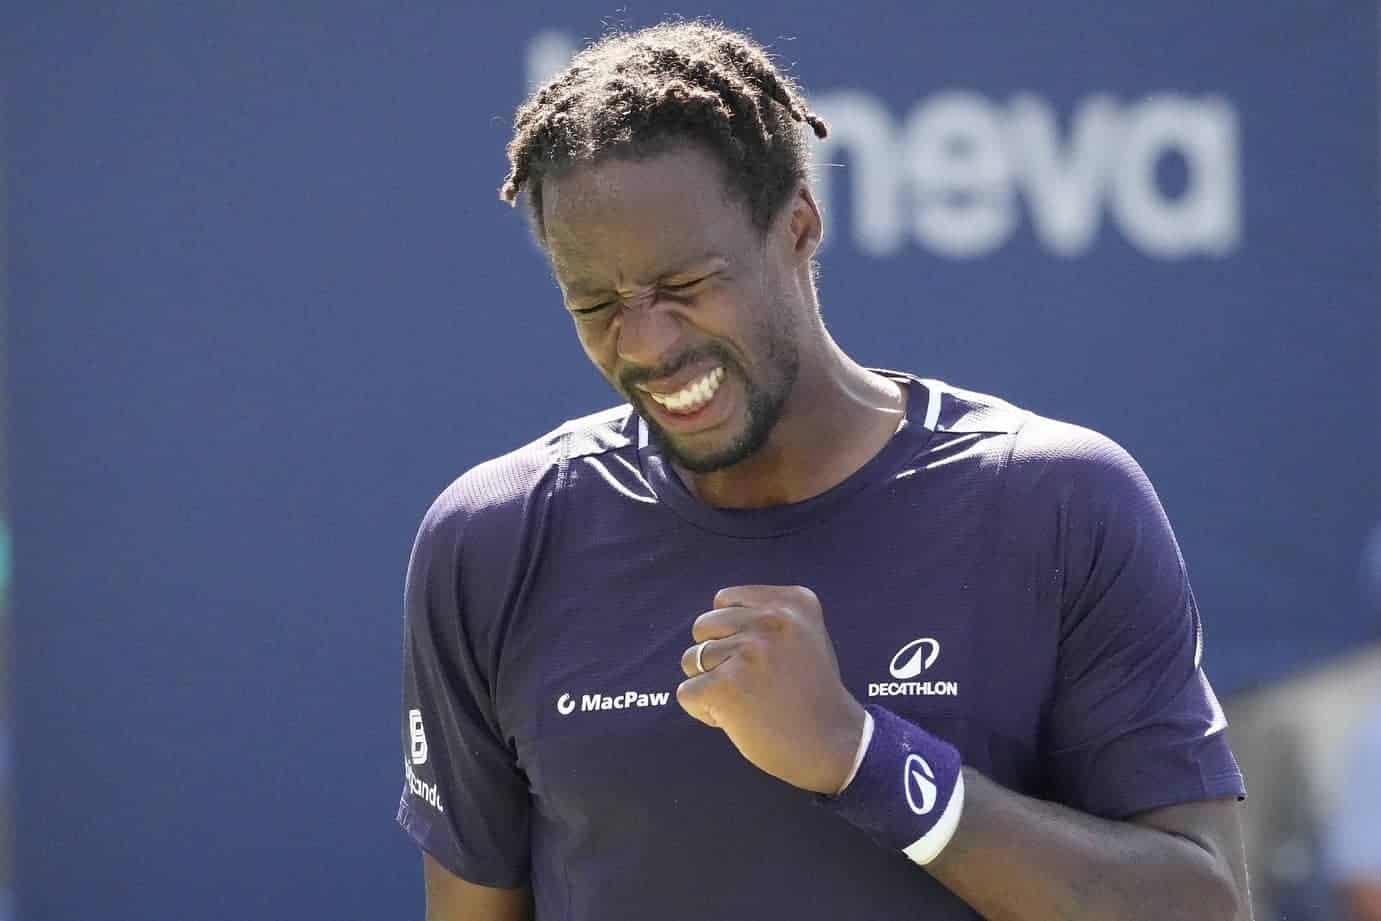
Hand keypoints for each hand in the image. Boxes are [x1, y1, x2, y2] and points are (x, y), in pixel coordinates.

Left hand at [677, 585, 867, 794]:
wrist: (833, 743)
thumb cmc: (811, 694)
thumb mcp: (803, 635)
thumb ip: (764, 618)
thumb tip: (711, 622)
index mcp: (792, 601)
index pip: (724, 600)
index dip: (732, 632)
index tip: (761, 658)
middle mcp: (771, 619)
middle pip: (703, 626)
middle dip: (716, 656)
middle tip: (752, 682)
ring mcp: (748, 652)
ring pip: (691, 659)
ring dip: (711, 684)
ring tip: (747, 700)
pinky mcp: (726, 687)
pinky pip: (687, 692)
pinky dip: (703, 710)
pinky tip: (737, 718)